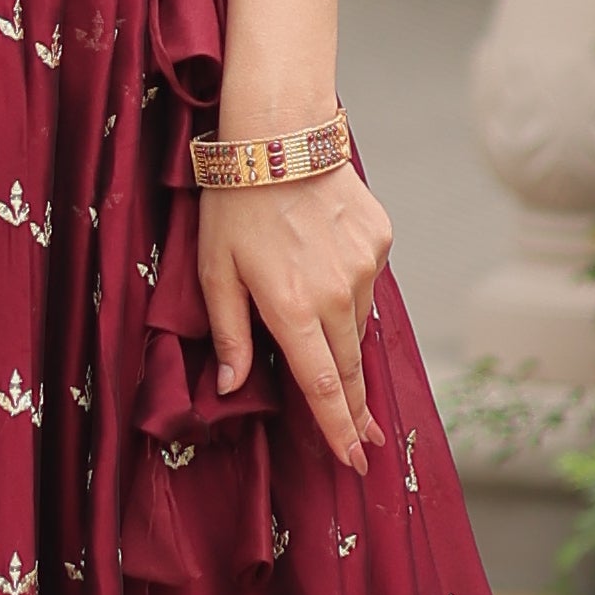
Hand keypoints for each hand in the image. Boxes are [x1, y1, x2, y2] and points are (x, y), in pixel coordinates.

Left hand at [197, 152, 392, 472]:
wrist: (279, 135)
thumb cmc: (235, 204)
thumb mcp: (215, 272)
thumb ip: (230, 334)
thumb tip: (230, 387)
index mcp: (292, 309)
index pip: (321, 386)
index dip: (337, 428)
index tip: (353, 459)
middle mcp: (336, 294)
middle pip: (350, 367)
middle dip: (357, 409)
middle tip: (367, 440)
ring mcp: (363, 267)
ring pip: (358, 323)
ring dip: (345, 341)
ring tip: (328, 337)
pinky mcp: (379, 241)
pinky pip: (367, 283)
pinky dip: (349, 290)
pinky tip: (327, 270)